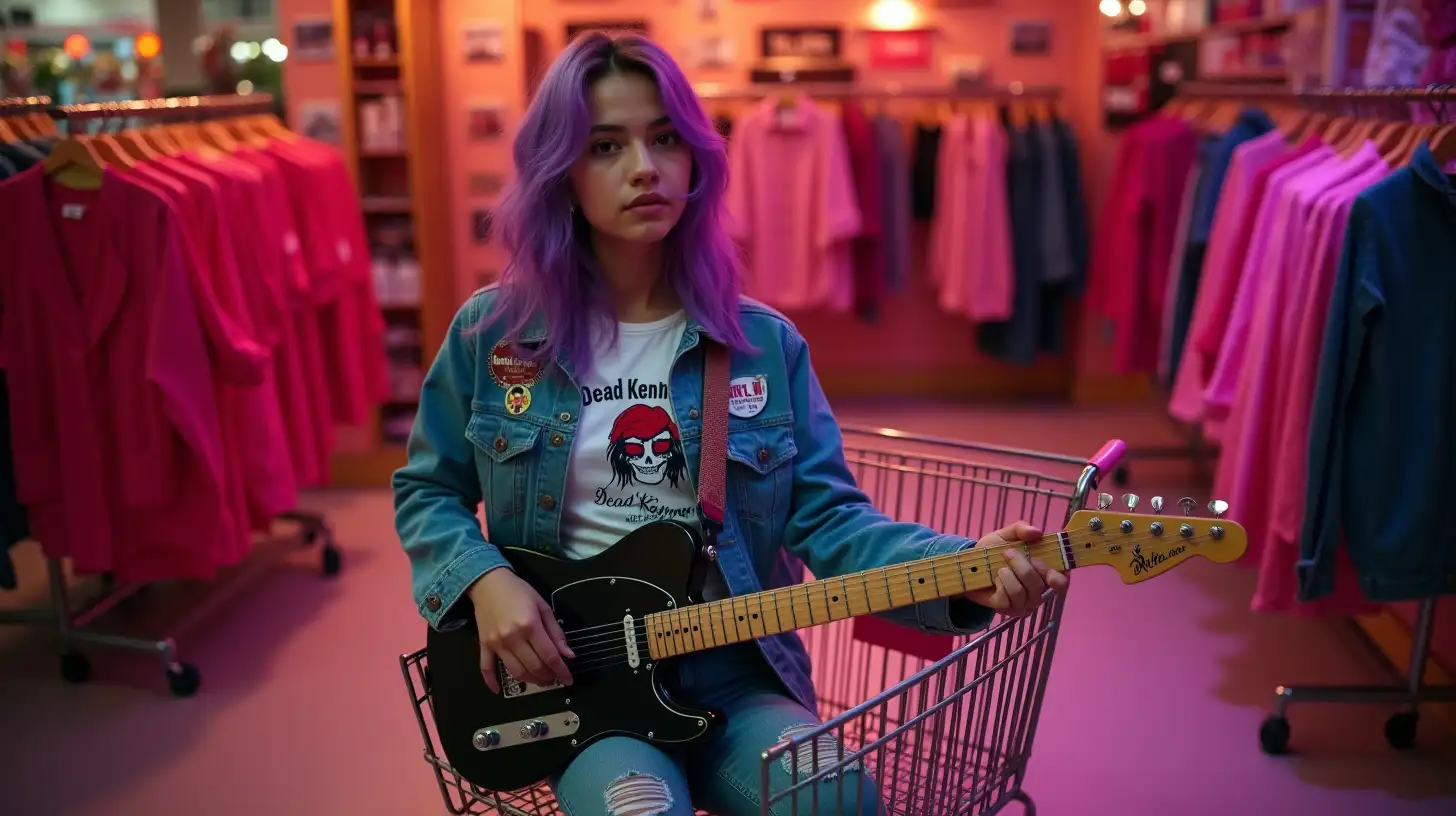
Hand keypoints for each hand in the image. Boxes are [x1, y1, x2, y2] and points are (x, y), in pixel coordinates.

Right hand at [468, 569, 574, 692]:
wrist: (488, 582)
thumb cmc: (519, 591)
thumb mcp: (543, 606)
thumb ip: (556, 632)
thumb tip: (568, 655)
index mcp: (531, 626)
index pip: (550, 655)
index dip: (561, 670)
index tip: (569, 679)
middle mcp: (513, 638)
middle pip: (534, 666)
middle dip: (548, 676)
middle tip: (554, 678)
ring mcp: (497, 643)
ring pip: (515, 672)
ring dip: (530, 680)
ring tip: (539, 680)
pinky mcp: (484, 645)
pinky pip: (486, 667)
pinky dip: (491, 681)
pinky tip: (497, 691)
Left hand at [961, 521, 1068, 617]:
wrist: (970, 567)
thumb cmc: (993, 552)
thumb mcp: (1005, 535)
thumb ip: (1021, 529)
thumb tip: (1037, 532)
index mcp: (1044, 574)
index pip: (1062, 582)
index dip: (1058, 576)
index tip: (1042, 563)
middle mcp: (1037, 591)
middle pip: (1039, 584)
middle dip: (1022, 566)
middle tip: (1009, 553)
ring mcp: (1023, 603)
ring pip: (1022, 592)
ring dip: (1008, 575)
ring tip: (999, 568)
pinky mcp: (1006, 610)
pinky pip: (1006, 599)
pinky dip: (998, 585)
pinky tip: (994, 581)